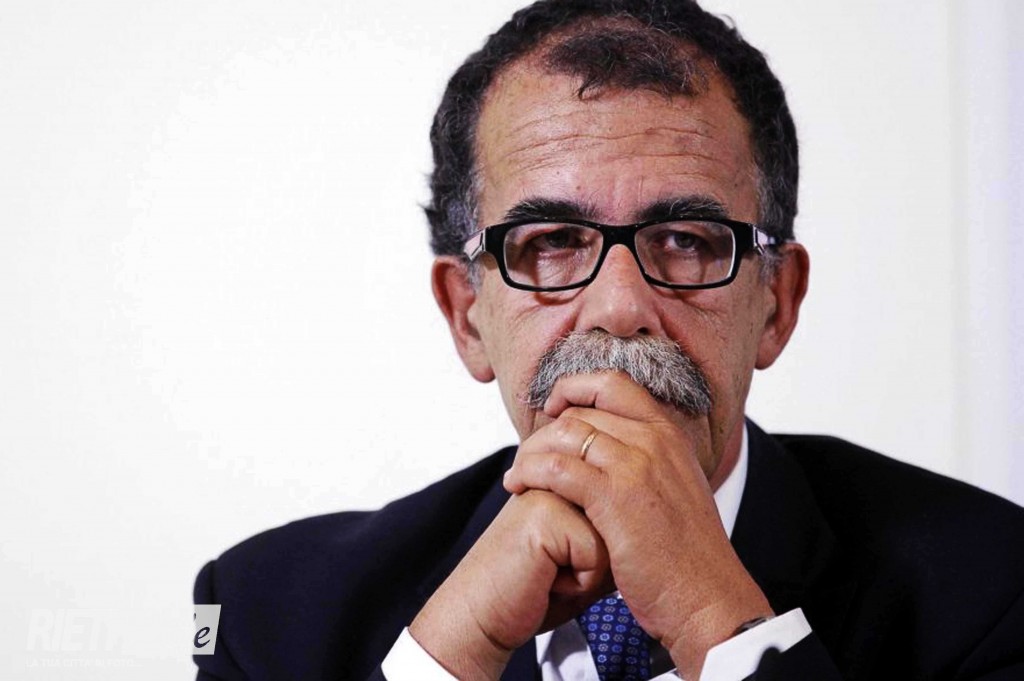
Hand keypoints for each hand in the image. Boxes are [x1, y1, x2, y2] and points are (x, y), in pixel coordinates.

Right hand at [409, 488, 613, 680]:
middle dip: (601, 560)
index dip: (605, 552)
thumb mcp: (583, 558)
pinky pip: (597, 555)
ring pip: (615, 535)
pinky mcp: (545, 513)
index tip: (565, 563)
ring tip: (552, 573)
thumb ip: (614, 533)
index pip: (623, 509)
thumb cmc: (533, 591)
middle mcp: (559, 478)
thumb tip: (648, 528)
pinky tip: (545, 580)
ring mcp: (550, 490)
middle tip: (556, 570)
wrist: (482, 614)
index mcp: (567, 481)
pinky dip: (579, 581)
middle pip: (624, 519)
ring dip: (592, 570)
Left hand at [504, 371, 772, 678]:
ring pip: (563, 433)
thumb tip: (608, 447)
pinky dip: (529, 473)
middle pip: (580, 410)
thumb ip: (647, 461)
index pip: (612, 384)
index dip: (574, 388)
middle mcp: (654, 440)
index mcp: (669, 434)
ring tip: (516, 473)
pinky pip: (555, 468)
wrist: (708, 597)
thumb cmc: (687, 556)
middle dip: (544, 430)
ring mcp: (635, 465)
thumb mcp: (675, 489)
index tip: (553, 409)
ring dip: (530, 451)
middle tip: (527, 455)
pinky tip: (518, 487)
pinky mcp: (614, 496)